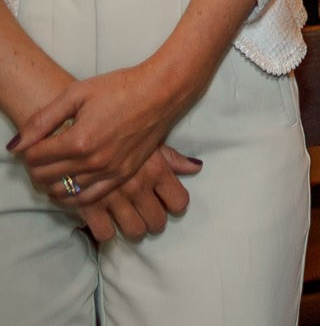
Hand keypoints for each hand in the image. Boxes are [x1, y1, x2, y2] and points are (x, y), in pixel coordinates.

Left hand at [12, 62, 191, 205]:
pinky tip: (70, 183)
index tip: (34, 141)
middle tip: (41, 152)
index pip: (34, 158)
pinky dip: (73, 194)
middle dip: (36, 166)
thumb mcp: (77, 94)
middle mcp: (93, 161)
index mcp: (78, 140)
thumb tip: (15, 145)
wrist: (162, 91)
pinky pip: (89, 197)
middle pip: (46, 176)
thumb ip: (42, 120)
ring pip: (64, 190)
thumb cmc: (120, 87)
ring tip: (54, 166)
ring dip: (52, 181)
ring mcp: (110, 171)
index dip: (27, 149)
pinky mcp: (123, 175)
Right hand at [73, 145, 200, 242]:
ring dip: (134, 228)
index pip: (179, 202)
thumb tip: (197, 167)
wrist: (76, 133)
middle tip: (147, 215)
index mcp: (157, 170)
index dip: (175, 205)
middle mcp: (138, 186)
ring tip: (129, 220)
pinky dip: (107, 231)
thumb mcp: (147, 141)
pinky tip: (106, 220)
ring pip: (135, 231)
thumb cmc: (116, 135)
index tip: (168, 204)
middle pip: (157, 222)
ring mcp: (114, 198)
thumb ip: (172, 158)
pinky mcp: (89, 206)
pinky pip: (105, 233)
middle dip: (154, 221)